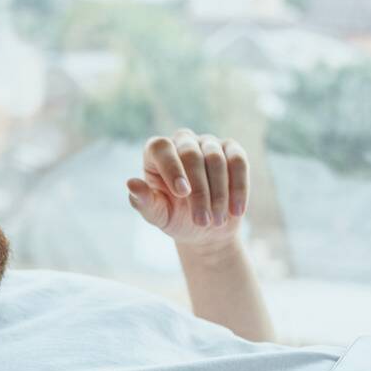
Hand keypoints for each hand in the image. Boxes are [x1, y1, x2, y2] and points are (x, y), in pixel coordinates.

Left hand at [126, 129, 249, 250]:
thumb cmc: (175, 218)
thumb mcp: (158, 215)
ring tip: (216, 222)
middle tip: (202, 220)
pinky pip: (239, 161)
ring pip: (216, 159)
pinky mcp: (232, 151)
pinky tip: (237, 211)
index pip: (161, 147)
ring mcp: (208, 143)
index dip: (171, 168)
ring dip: (218, 194)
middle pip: (191, 154)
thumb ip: (143, 201)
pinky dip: (239, 187)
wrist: (206, 229)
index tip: (182, 193)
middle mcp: (182, 142)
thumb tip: (131, 183)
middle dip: (199, 190)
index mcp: (157, 153)